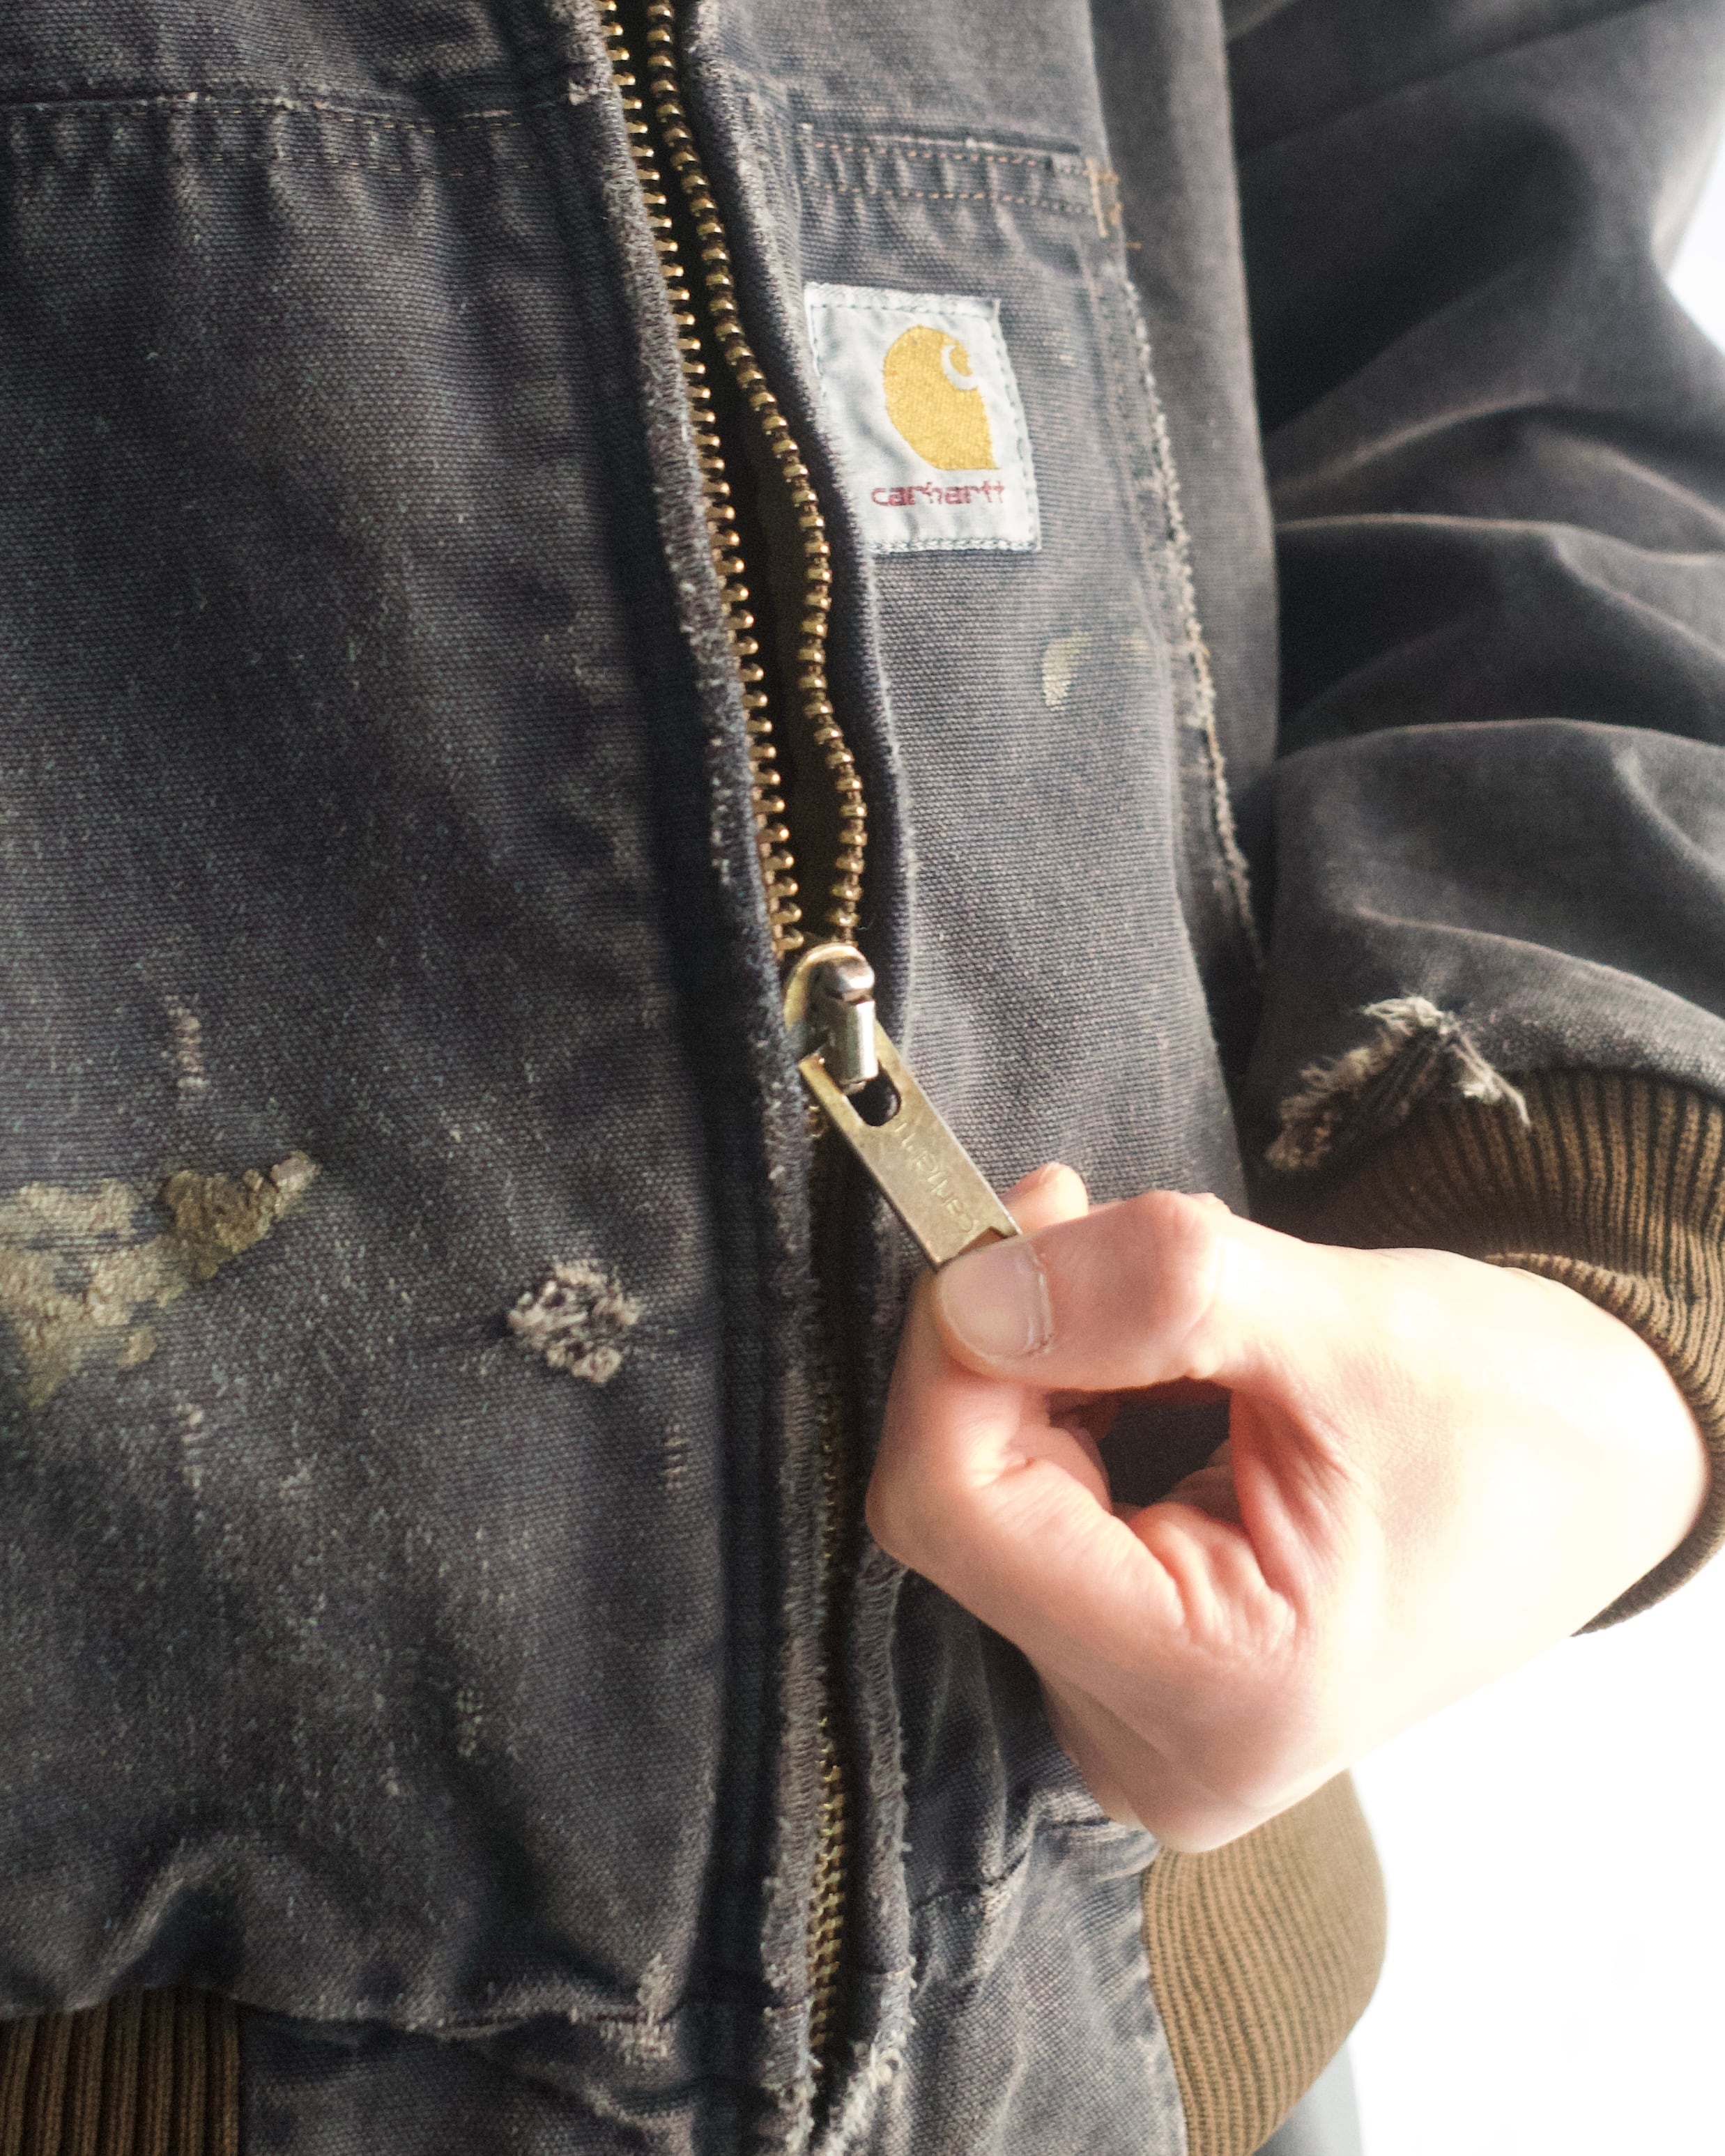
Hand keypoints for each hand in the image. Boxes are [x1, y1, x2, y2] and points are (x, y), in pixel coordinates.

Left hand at [867, 1166, 1708, 1851]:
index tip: (1010, 1224)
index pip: (957, 1513)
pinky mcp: (1129, 1669)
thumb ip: (1152, 1295)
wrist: (1596, 1477)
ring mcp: (1133, 1716)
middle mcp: (1151, 1744)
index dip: (955, 1351)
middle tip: (1085, 1220)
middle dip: (1003, 1344)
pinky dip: (1058, 1407)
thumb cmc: (1517, 1421)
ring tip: (1159, 1302)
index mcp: (1219, 1693)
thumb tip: (974, 1289)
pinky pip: (1023, 1515)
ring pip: (980, 1500)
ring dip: (1036, 1367)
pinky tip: (1143, 1360)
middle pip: (957, 1508)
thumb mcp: (1348, 1326)